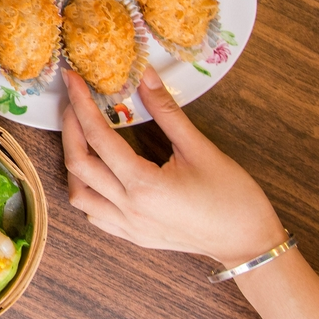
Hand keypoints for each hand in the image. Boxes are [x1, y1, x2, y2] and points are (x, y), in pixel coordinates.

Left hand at [61, 65, 285, 267]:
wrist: (249, 243)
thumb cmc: (232, 197)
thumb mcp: (200, 148)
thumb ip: (167, 111)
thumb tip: (145, 75)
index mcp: (143, 185)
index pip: (98, 136)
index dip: (81, 104)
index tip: (73, 81)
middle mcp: (128, 208)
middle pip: (78, 163)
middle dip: (69, 127)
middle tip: (74, 103)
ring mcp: (128, 226)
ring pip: (79, 194)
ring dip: (74, 163)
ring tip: (82, 138)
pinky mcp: (133, 236)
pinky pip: (94, 214)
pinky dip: (86, 191)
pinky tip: (97, 174)